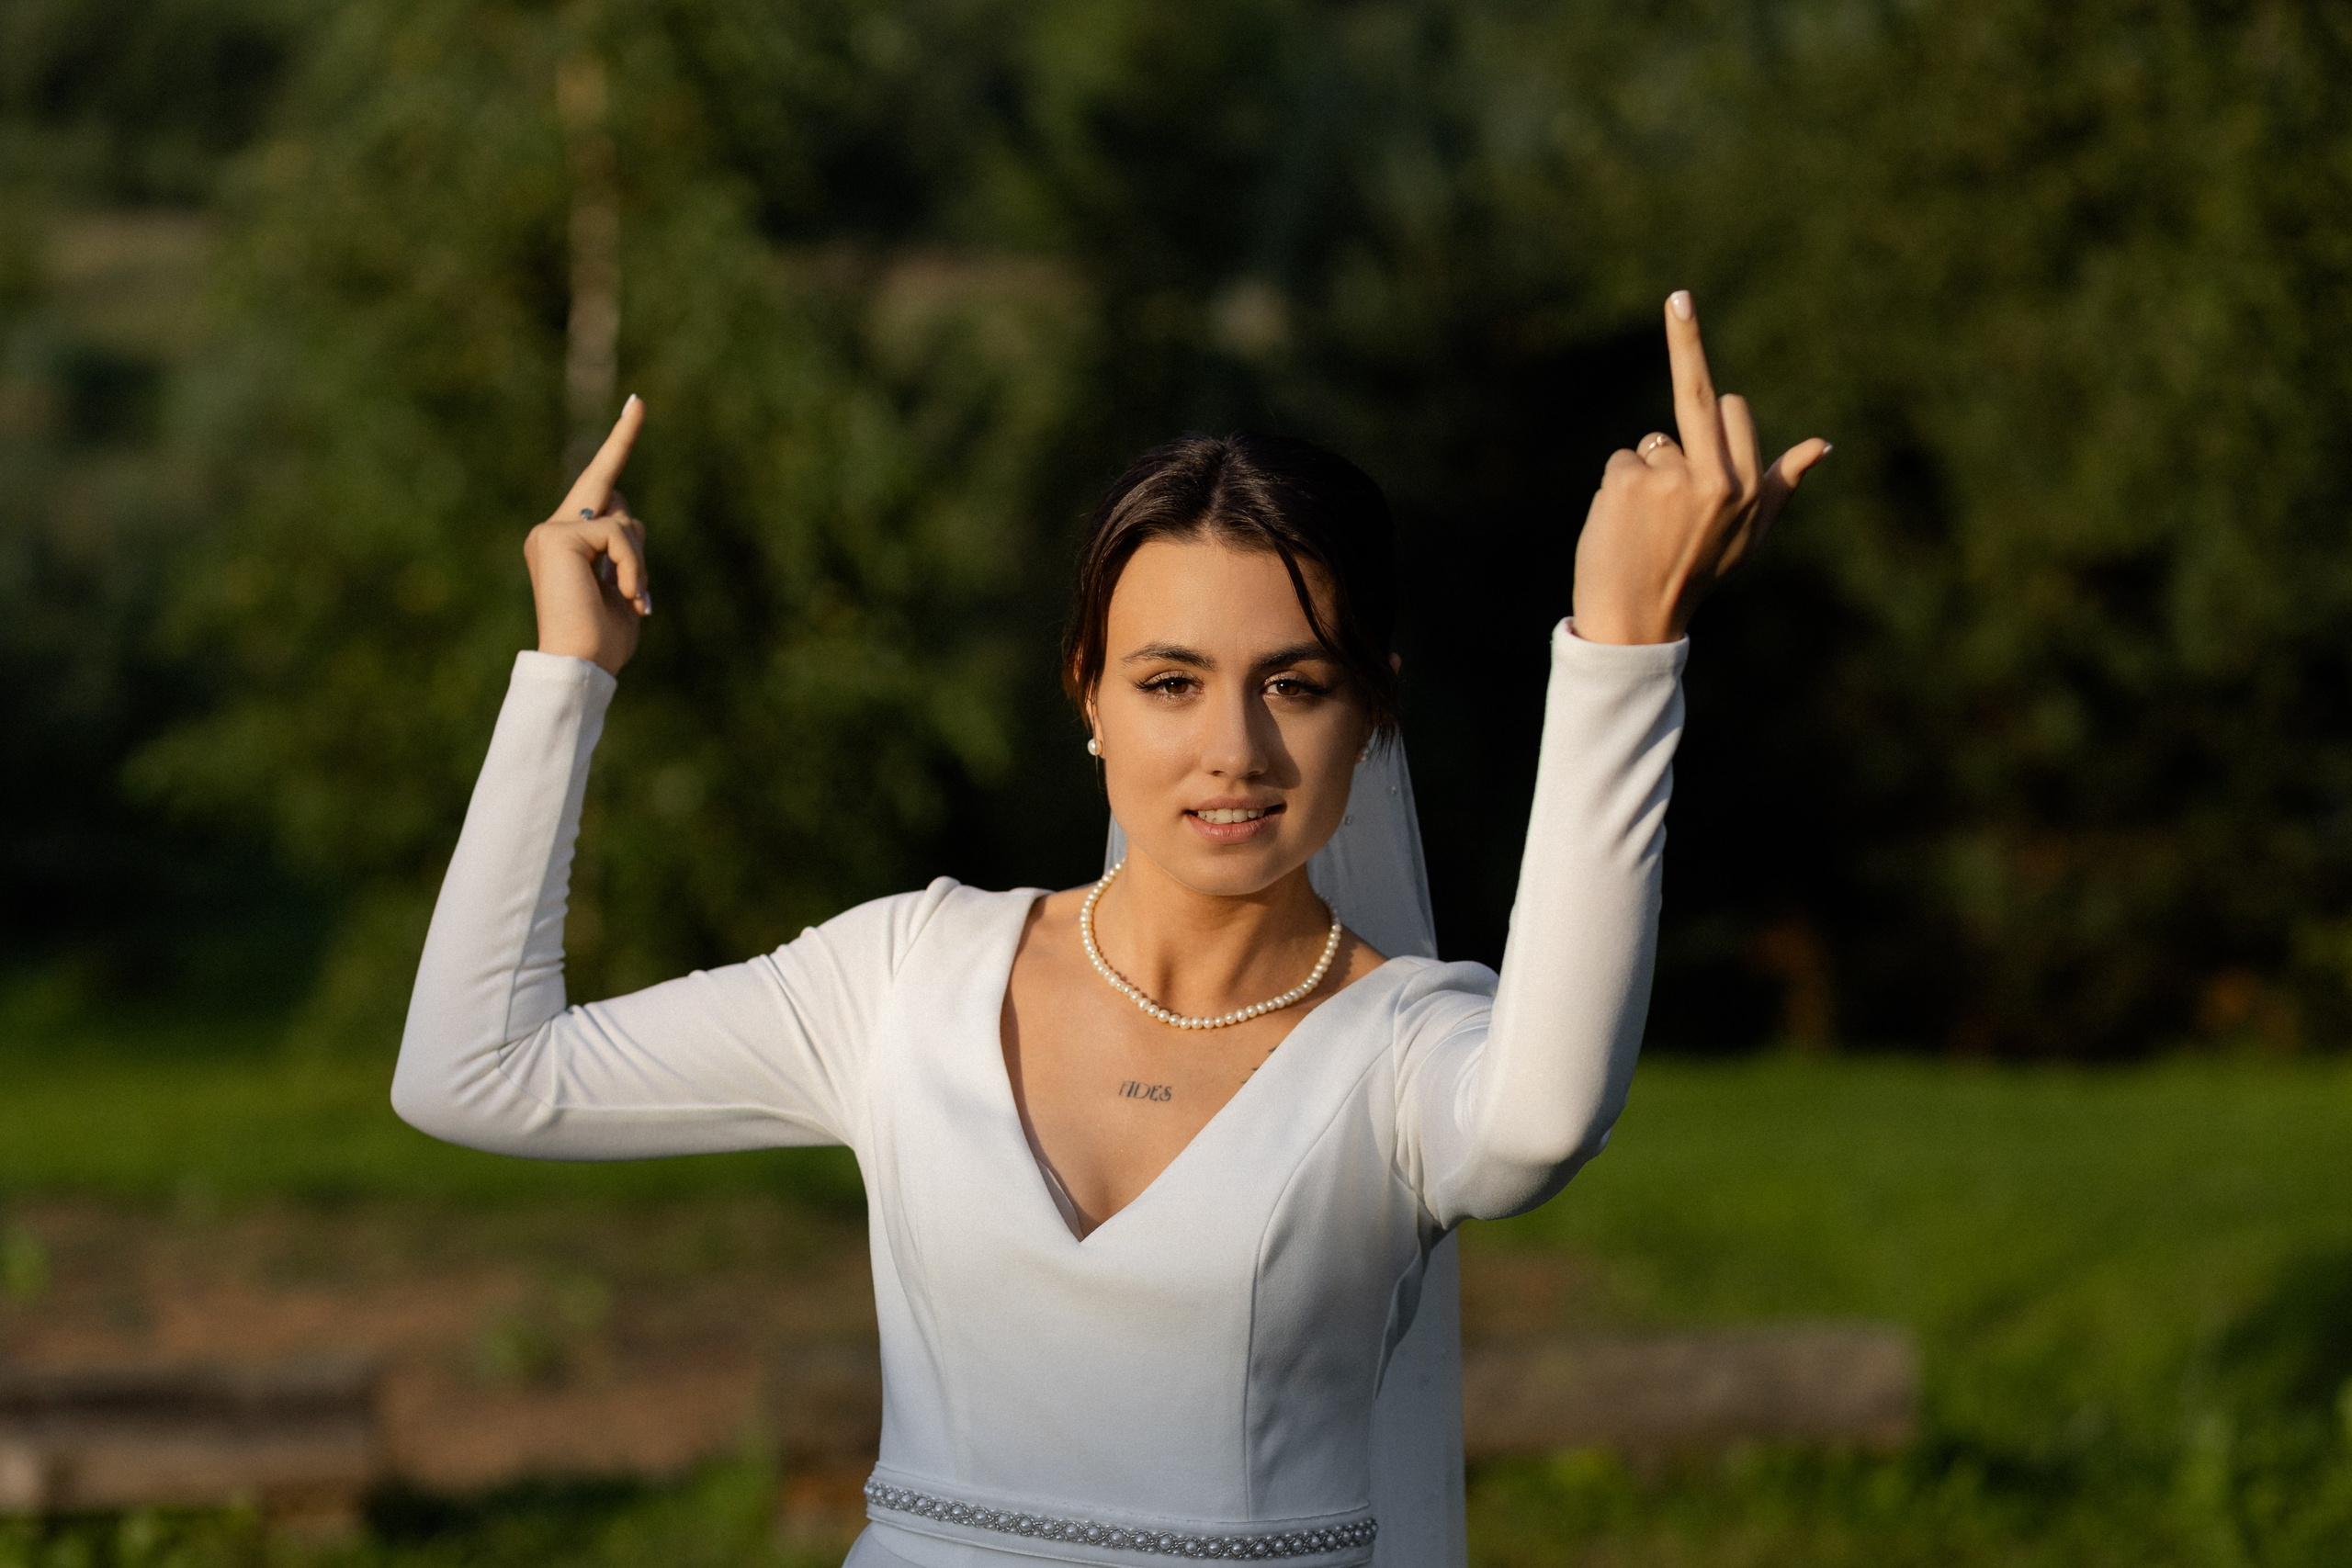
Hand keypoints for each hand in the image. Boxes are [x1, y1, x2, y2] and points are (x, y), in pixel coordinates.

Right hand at [523, 397, 649, 675]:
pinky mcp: (557, 536)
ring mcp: (551, 530)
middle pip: (614, 496)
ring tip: (631, 599)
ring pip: (623, 519)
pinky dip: (633, 566)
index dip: (620, 443)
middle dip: (636, 538)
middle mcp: (551, 530)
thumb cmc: (603, 642)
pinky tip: (626, 595)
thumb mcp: (626, 589)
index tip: (639, 404)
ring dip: (640, 563)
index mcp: (566, 544)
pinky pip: (618, 534)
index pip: (598, 485)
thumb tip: (629, 519)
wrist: (580, 667)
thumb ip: (626, 551)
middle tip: (641, 483)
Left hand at [1571, 292, 1829, 644]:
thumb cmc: (1696, 575)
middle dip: (1687, 358)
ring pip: (1653, 442)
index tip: (1681, 304)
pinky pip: (1621, 461)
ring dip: (1646, 474)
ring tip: (1647, 525)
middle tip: (1680, 312)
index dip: (1714, 400)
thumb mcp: (1752, 537)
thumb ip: (1783, 487)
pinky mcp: (1628, 480)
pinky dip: (1617, 488)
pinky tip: (1623, 525)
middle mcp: (1715, 478)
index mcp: (1747, 488)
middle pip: (1701, 396)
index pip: (1732, 410)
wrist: (1637, 621)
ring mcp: (1670, 478)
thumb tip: (1823, 444)